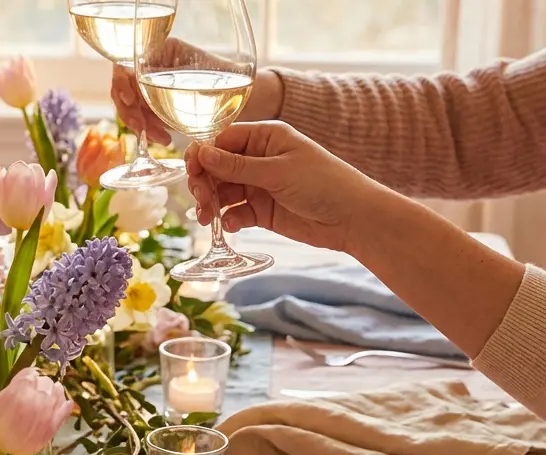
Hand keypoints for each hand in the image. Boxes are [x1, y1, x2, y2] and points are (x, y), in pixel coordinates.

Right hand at [111, 39, 282, 144]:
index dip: (122, 82)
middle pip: (123, 85)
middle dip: (131, 109)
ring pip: (129, 103)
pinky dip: (148, 129)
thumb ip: (187, 83)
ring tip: (161, 137)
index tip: (132, 100)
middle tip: (143, 128)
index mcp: (163, 48)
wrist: (248, 97)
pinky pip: (140, 115)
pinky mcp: (155, 102)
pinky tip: (163, 138)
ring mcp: (152, 82)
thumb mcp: (210, 81)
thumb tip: (161, 86)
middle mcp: (154, 62)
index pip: (127, 63)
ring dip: (140, 122)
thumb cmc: (235, 84)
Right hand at [186, 121, 401, 253]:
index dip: (203, 155)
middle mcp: (259, 159)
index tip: (192, 172)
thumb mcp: (277, 171)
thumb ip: (237, 166)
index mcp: (265, 138)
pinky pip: (235, 212)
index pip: (222, 140)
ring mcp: (260, 185)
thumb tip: (201, 152)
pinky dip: (229, 219)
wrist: (353, 219)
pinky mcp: (262, 211)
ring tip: (208, 218)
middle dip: (205, 183)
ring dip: (212, 203)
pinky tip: (231, 226)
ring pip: (223, 192)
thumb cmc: (323, 183)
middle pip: (217, 167)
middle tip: (201, 201)